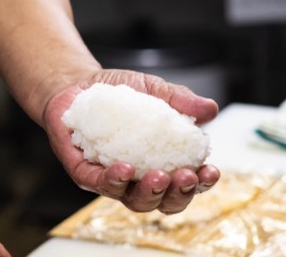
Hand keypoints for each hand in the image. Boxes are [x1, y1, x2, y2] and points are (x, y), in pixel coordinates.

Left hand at [43, 69, 220, 214]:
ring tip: (158, 176)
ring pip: (134, 200)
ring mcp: (111, 179)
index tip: (210, 171)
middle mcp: (138, 178)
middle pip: (164, 202)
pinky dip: (113, 181)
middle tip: (185, 176)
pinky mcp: (84, 173)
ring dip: (150, 193)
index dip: (200, 183)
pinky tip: (123, 168)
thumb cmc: (117, 93)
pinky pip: (99, 184)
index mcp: (161, 162)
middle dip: (178, 194)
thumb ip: (179, 99)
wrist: (75, 84)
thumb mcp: (152, 89)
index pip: (186, 183)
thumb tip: (210, 109)